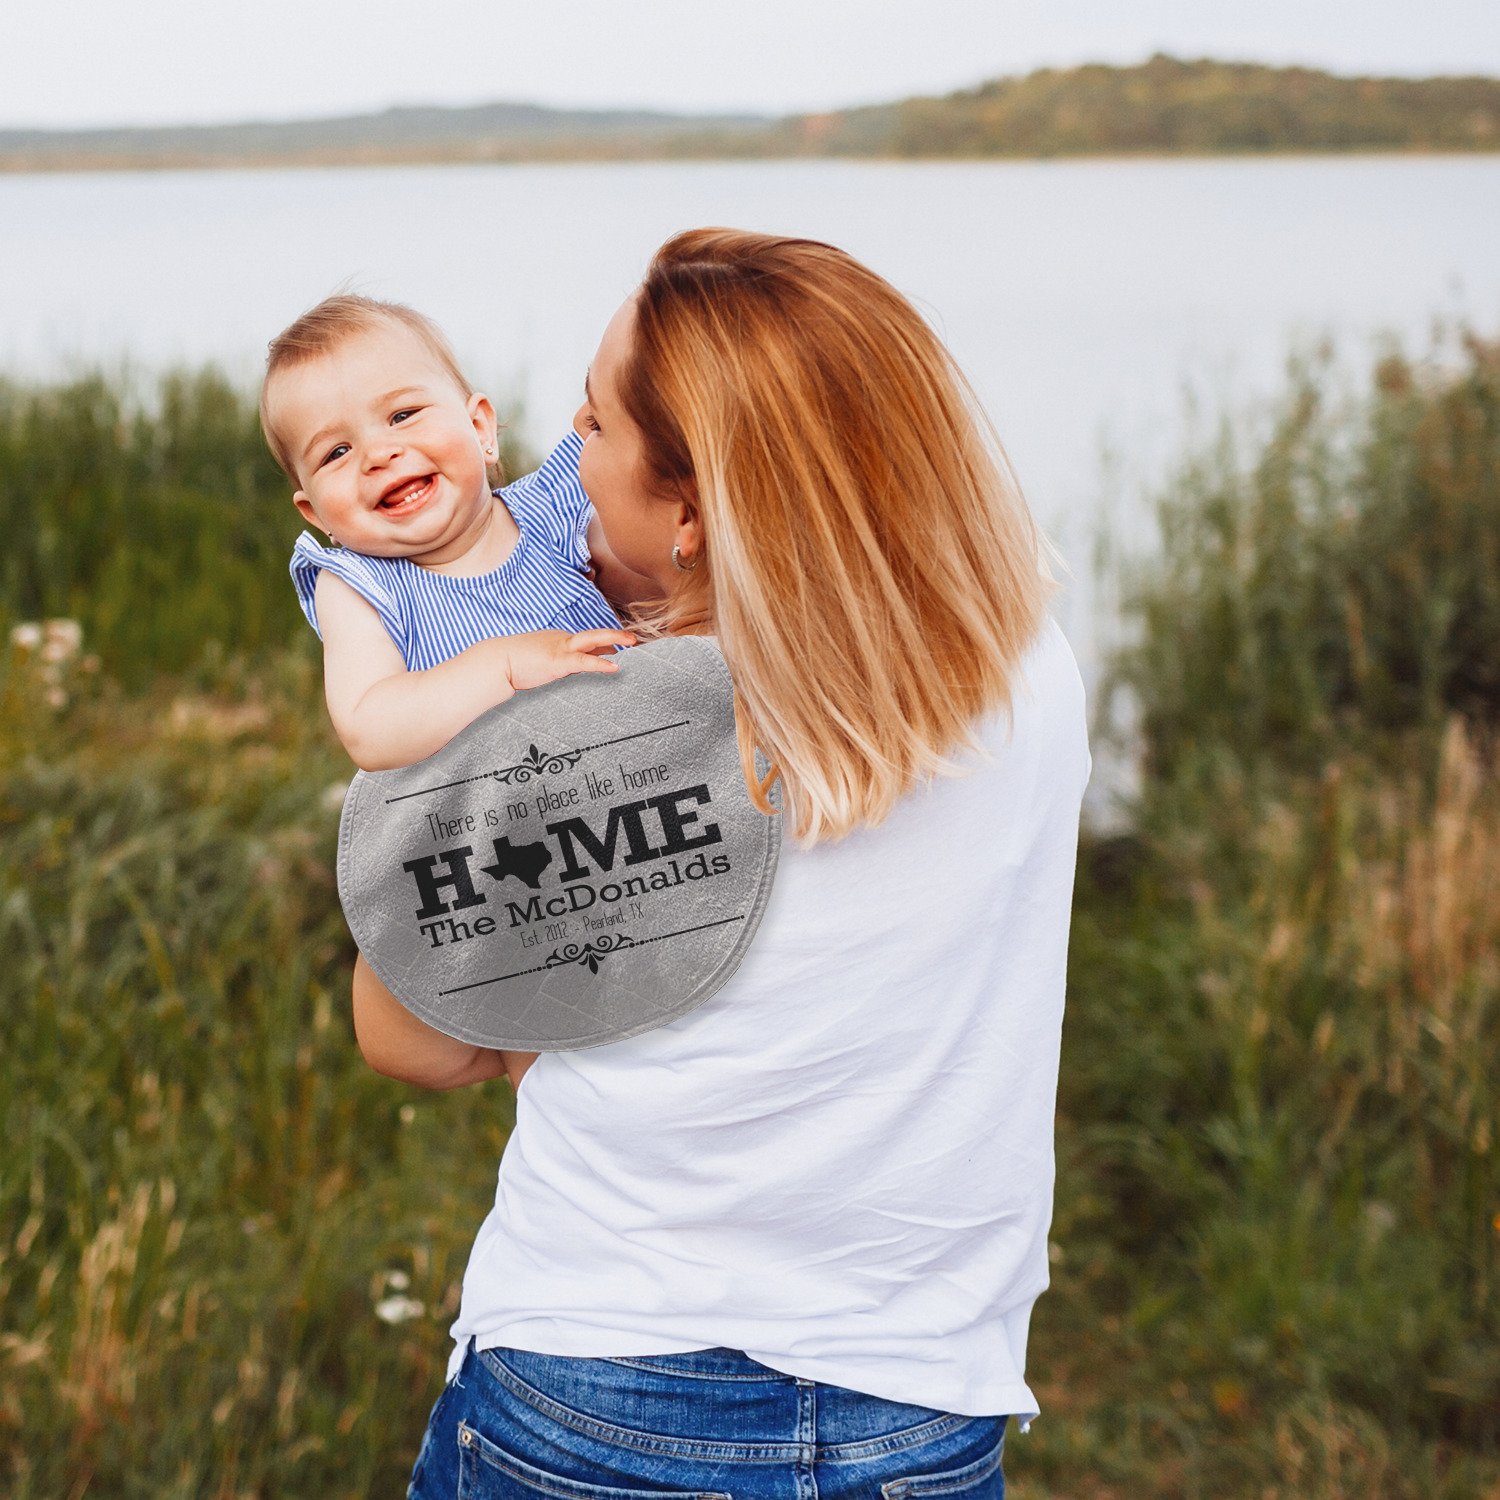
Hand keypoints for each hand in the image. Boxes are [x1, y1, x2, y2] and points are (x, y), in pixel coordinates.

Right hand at [503, 628, 635, 692]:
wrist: (496, 660)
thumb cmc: (511, 661)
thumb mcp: (536, 658)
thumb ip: (550, 662)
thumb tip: (556, 668)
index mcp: (557, 640)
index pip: (585, 641)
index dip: (604, 643)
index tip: (619, 645)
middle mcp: (562, 640)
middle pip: (594, 635)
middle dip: (615, 635)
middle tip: (633, 637)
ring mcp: (561, 648)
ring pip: (593, 640)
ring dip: (615, 639)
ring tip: (632, 642)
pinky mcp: (558, 661)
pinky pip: (584, 661)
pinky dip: (600, 663)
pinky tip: (614, 667)